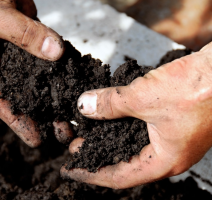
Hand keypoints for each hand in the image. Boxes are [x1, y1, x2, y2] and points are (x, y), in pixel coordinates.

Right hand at [0, 0, 70, 146]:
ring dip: (54, 95)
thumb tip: (56, 53)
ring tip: (72, 113)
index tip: (37, 140)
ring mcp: (17, 54)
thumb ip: (24, 34)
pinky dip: (60, 69)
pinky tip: (73, 82)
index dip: (18, 123)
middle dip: (42, 114)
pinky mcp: (32, 40)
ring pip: (38, 80)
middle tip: (64, 130)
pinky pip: (48, 57)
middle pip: (22, 96)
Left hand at [61, 43, 211, 188]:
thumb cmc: (199, 88)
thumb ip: (110, 104)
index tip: (71, 169)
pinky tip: (111, 114)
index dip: (91, 174)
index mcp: (164, 161)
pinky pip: (140, 127)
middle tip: (76, 146)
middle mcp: (168, 154)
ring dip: (109, 136)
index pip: (118, 177)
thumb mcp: (144, 97)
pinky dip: (122, 122)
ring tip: (88, 130)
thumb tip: (84, 106)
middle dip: (98, 154)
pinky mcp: (172, 121)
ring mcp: (172, 137)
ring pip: (131, 143)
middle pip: (124, 161)